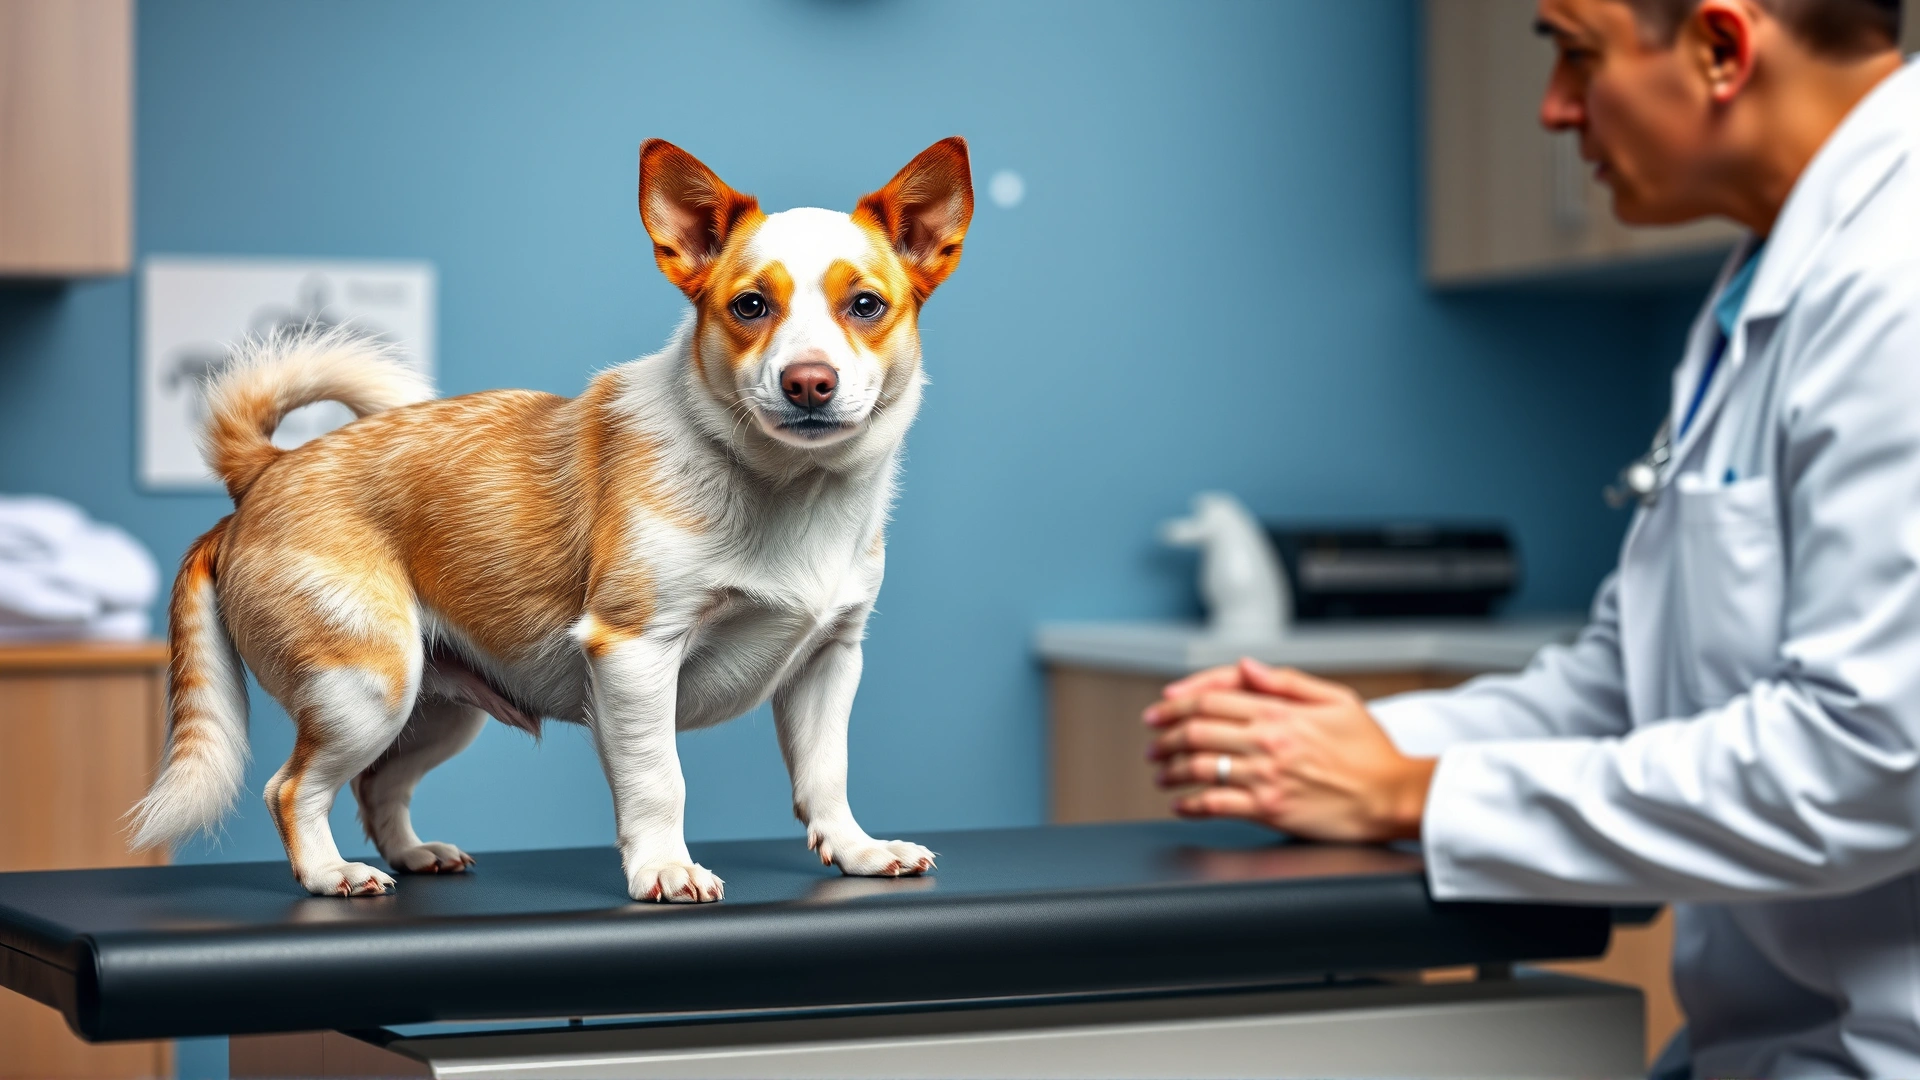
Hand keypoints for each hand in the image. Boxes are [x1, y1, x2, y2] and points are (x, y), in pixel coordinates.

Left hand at [1143, 658, 1434, 841]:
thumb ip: (1286, 681)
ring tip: (1160, 773)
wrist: (1394, 796)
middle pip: (1196, 730)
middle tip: (1153, 743)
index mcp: (1281, 711)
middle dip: (1165, 736)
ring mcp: (1266, 776)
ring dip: (1170, 770)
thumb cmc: (1371, 752)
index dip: (1177, 703)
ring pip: (1198, 767)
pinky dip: (1189, 804)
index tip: (1160, 711)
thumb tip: (1245, 666)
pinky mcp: (1270, 810)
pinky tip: (1180, 804)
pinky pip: (1216, 805)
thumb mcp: (1336, 699)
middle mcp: (1268, 742)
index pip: (1211, 698)